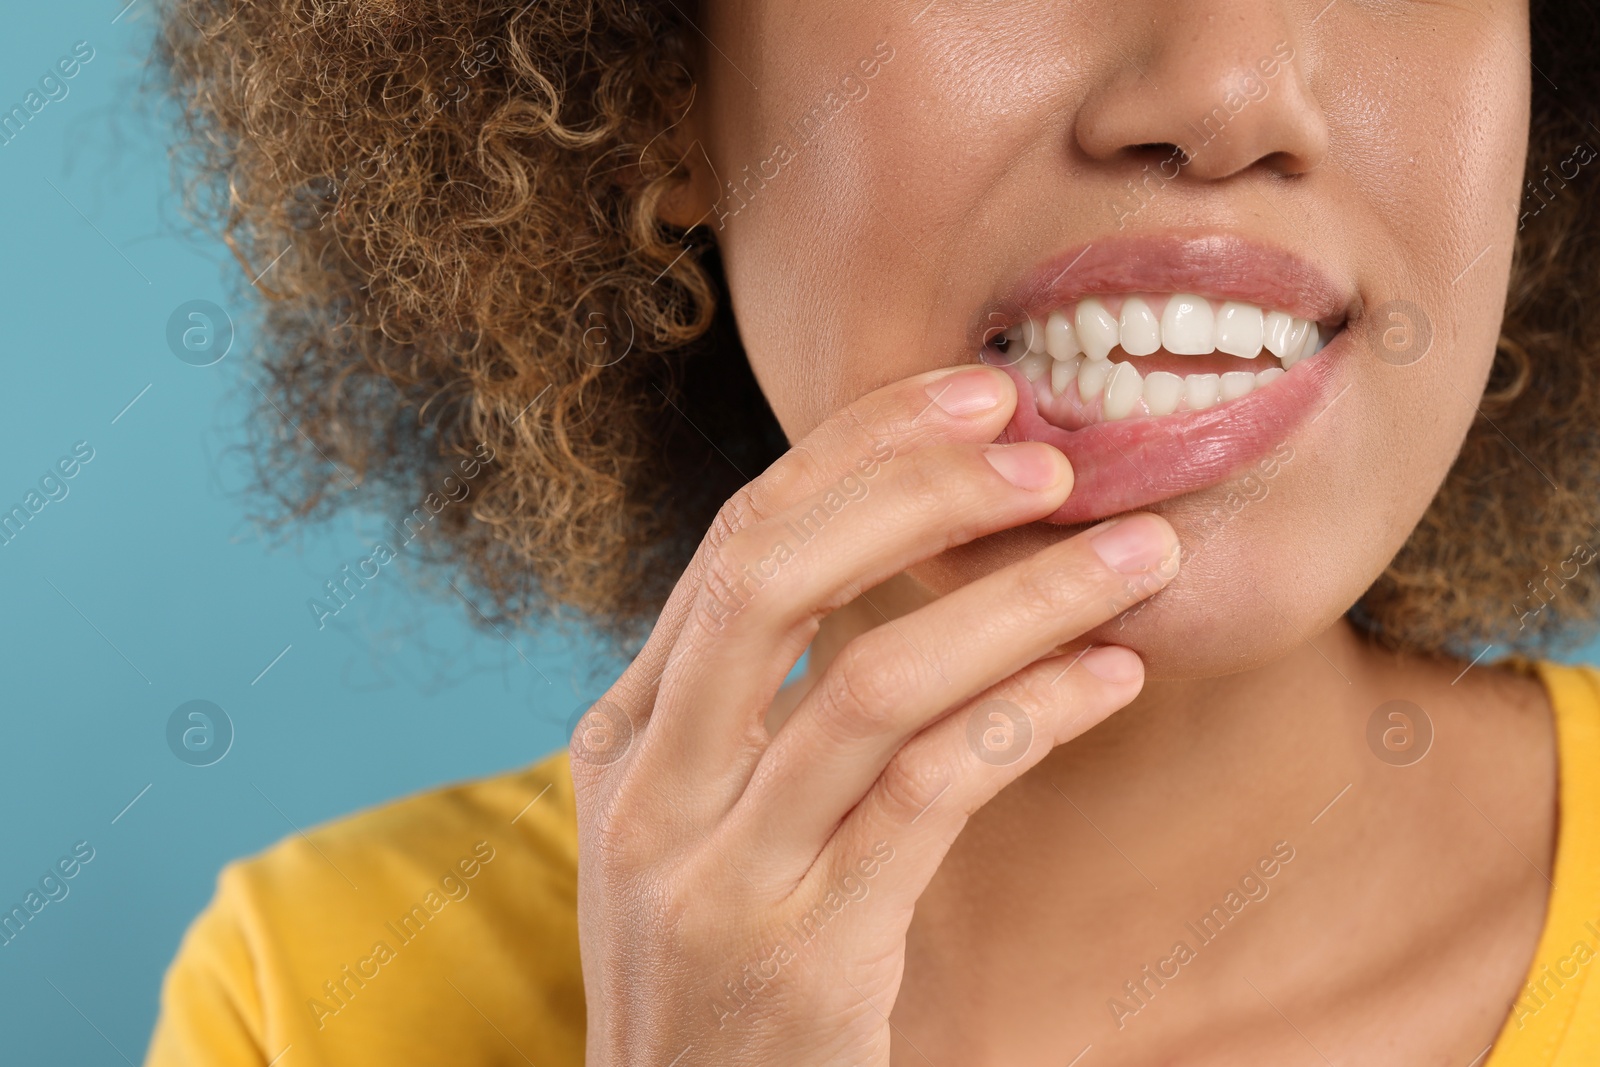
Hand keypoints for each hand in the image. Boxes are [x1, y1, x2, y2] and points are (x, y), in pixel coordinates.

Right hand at [573, 364, 1179, 1065]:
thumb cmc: (721, 966)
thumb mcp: (698, 824)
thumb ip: (752, 705)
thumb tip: (888, 556)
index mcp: (624, 735)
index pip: (739, 540)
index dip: (860, 449)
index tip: (976, 394)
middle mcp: (651, 790)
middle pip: (776, 576)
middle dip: (921, 490)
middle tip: (1053, 458)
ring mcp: (719, 875)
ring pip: (874, 685)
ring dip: (1022, 603)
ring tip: (1137, 560)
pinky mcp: (806, 952)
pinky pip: (933, 794)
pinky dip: (1034, 715)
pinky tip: (1112, 678)